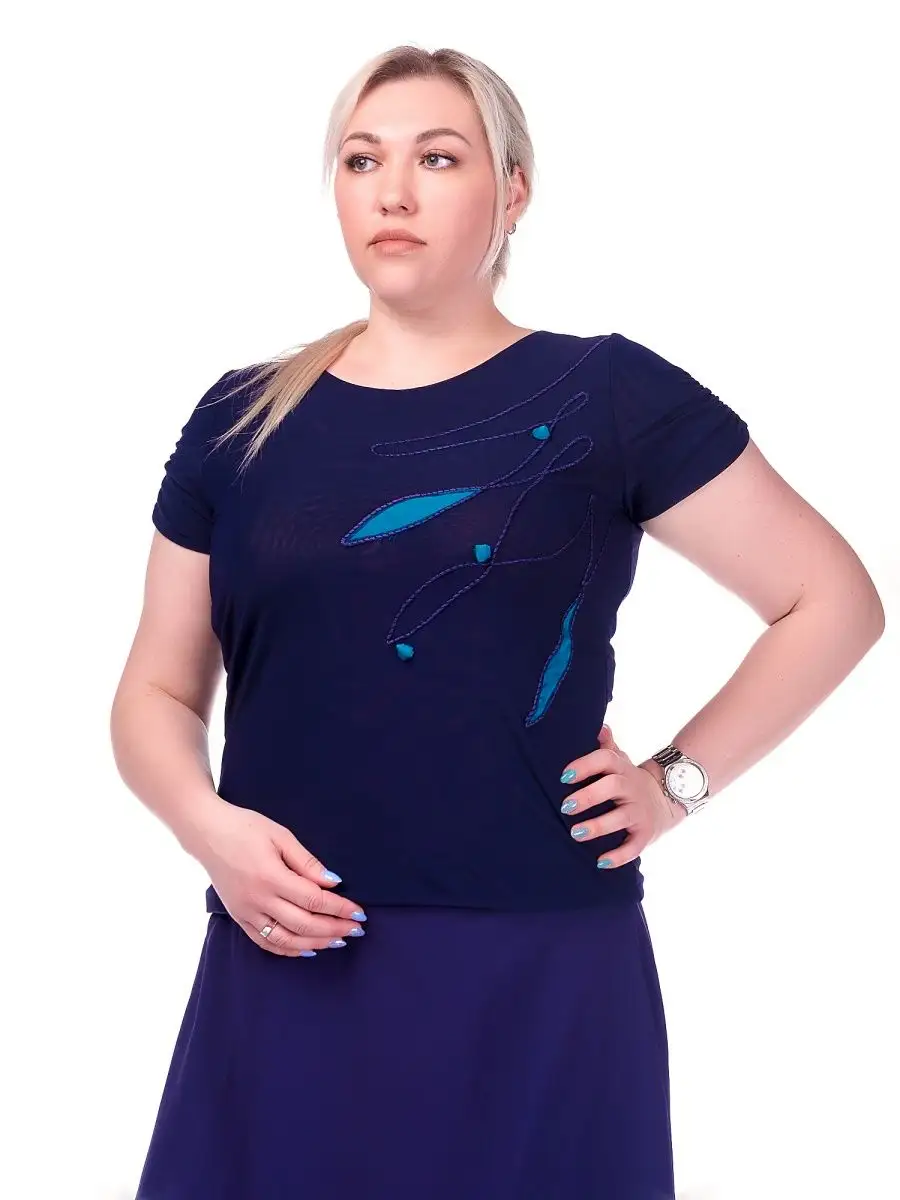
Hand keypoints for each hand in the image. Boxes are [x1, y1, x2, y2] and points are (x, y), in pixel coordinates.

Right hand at [187, 799, 367, 956]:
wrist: (206, 833)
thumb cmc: (245, 828)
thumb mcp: (281, 835)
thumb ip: (307, 862)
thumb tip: (333, 882)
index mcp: (271, 877)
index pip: (314, 900)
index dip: (339, 909)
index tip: (358, 913)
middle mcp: (258, 900)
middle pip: (303, 924)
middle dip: (333, 929)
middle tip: (355, 930)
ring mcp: (246, 912)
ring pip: (285, 940)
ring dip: (315, 943)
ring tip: (337, 941)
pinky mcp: (238, 917)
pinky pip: (265, 942)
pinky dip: (288, 949)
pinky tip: (306, 949)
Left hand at [559, 724, 685, 868]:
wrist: (668, 798)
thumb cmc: (629, 780)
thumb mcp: (620, 760)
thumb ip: (606, 746)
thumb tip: (599, 726)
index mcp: (621, 769)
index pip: (605, 759)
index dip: (585, 765)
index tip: (564, 776)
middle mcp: (632, 788)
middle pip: (613, 787)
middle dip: (588, 796)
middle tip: (565, 807)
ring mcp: (641, 811)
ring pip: (621, 817)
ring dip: (598, 826)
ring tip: (575, 833)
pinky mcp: (646, 834)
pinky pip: (634, 847)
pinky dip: (618, 856)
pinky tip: (600, 862)